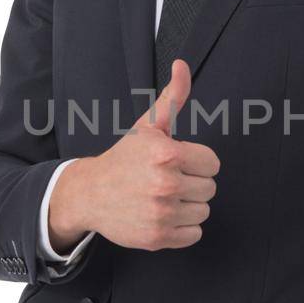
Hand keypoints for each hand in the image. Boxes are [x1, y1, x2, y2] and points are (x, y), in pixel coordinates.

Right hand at [47, 59, 219, 252]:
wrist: (90, 193)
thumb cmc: (125, 158)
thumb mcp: (149, 125)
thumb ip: (173, 97)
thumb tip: (182, 65)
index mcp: (167, 154)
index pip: (213, 164)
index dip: (197, 162)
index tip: (176, 162)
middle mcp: (165, 185)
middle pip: (210, 189)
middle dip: (192, 184)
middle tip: (166, 180)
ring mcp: (161, 214)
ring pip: (203, 212)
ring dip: (188, 206)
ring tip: (163, 198)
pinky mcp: (158, 238)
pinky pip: (194, 234)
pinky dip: (182, 228)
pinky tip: (162, 215)